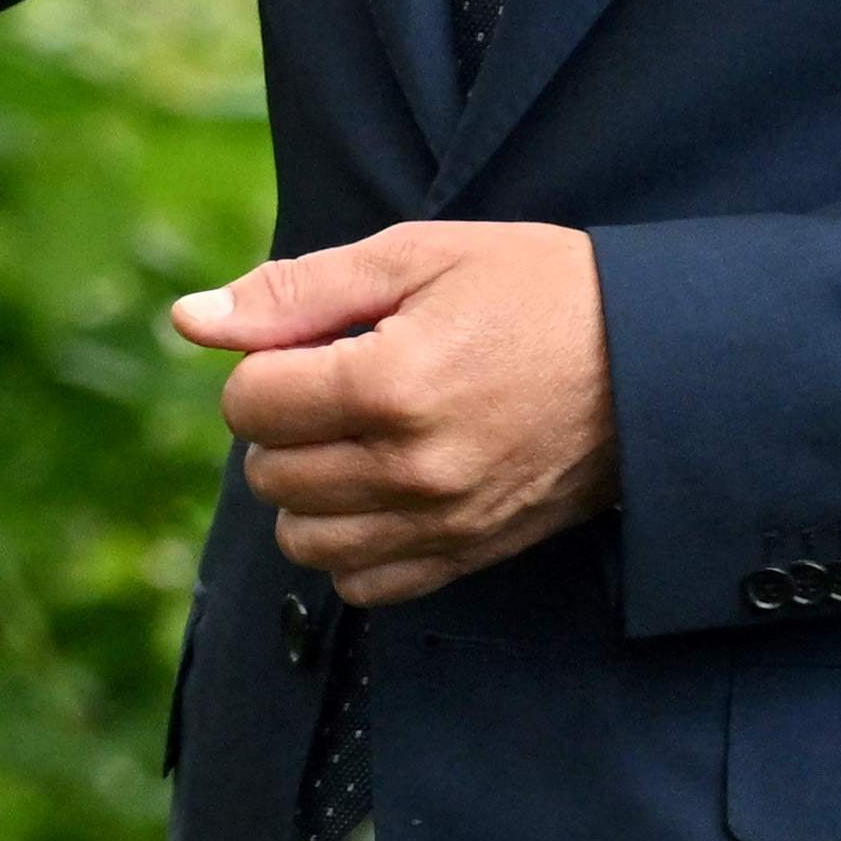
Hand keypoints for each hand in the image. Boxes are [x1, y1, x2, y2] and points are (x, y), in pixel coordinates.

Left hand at [171, 222, 614, 605]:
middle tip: (344, 382)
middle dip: (283, 424)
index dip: (265, 364)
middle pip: (269, 473)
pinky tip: (380, 489)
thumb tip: (189, 320)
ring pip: (302, 538)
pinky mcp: (468, 557)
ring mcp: (441, 523)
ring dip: (308, 488)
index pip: (250, 403)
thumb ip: (294, 292)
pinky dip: (350, 542)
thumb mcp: (415, 257)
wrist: (652, 360)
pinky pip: (361, 584)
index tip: (317, 342)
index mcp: (392, 383)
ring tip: (359, 436)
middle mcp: (411, 468)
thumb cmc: (533, 289)